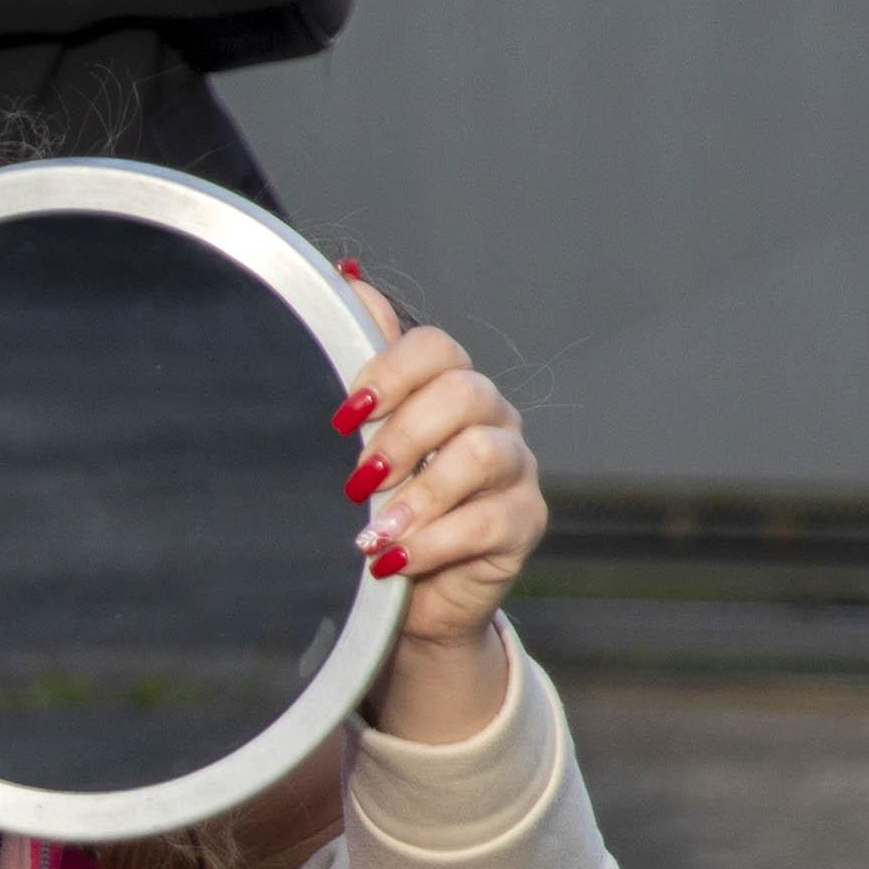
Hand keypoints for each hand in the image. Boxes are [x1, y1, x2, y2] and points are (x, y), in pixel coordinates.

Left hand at [336, 283, 544, 735]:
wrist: (404, 594)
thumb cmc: (379, 508)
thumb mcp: (361, 440)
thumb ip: (362, 361)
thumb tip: (346, 275)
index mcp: (447, 388)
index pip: (436, 349)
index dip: (391, 372)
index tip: (344, 415)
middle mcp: (491, 418)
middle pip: (465, 393)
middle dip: (404, 436)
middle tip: (357, 480)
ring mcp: (515, 470)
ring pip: (483, 455)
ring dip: (419, 495)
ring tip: (372, 532)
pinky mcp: (525, 523)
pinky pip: (489, 521)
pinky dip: (434, 541)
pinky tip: (395, 561)